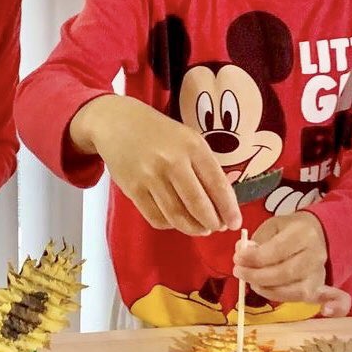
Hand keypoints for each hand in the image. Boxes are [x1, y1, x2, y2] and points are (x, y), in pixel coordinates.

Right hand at [70, 95, 241, 235]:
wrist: (116, 122)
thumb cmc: (159, 132)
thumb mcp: (187, 139)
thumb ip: (203, 166)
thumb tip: (221, 201)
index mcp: (192, 146)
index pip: (216, 184)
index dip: (228, 208)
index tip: (235, 222)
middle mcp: (172, 161)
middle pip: (198, 204)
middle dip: (212, 222)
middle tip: (217, 227)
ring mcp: (150, 177)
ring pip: (177, 216)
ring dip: (193, 228)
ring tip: (200, 228)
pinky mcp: (133, 189)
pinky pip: (156, 217)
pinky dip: (170, 224)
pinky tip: (176, 220)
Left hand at [233, 212, 350, 315]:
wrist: (316, 234)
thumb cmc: (289, 229)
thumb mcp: (272, 226)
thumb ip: (257, 240)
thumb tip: (241, 253)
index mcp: (304, 233)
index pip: (277, 250)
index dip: (255, 258)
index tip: (237, 259)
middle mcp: (315, 255)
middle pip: (285, 273)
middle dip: (257, 276)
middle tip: (239, 272)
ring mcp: (319, 274)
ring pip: (292, 290)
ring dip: (265, 289)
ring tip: (250, 281)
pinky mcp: (317, 287)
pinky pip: (297, 299)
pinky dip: (277, 296)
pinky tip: (263, 288)